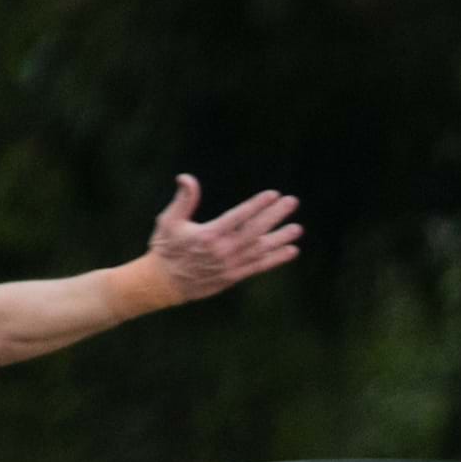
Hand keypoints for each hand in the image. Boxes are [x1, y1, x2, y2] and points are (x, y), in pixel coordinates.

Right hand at [145, 176, 301, 300]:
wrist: (163, 283)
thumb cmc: (166, 248)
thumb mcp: (169, 220)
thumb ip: (183, 200)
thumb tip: (187, 178)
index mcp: (208, 235)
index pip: (238, 217)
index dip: (257, 205)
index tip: (273, 194)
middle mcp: (222, 251)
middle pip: (255, 231)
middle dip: (275, 216)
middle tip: (292, 202)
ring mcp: (229, 266)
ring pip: (260, 250)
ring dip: (280, 238)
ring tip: (297, 228)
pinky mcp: (232, 277)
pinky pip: (259, 267)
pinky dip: (276, 259)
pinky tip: (291, 250)